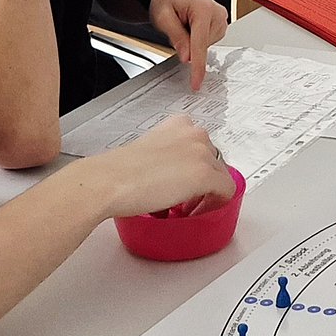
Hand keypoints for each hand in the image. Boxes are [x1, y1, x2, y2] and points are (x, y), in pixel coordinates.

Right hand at [90, 114, 235, 216]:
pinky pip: (226, 192)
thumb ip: (165, 154)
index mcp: (178, 124)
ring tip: (188, 207)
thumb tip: (171, 173)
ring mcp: (202, 153)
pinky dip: (215, 204)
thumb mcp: (147, 151)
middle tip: (186, 197)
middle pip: (214, 161)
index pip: (201, 146)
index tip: (186, 180)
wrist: (109, 181)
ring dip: (207, 193)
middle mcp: (194, 133)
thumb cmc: (118, 171)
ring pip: (221, 176)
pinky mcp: (206, 175)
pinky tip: (197, 211)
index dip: (195, 167)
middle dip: (202, 181)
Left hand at [146, 0, 228, 89]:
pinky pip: (208, 42)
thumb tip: (187, 57)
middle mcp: (217, 13)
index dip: (197, 67)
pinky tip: (191, 26)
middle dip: (187, 45)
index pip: (200, 44)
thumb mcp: (162, 17)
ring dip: (192, 41)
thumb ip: (176, 37)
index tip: (196, 83)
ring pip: (206, 46)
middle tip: (176, 26)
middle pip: (203, 46)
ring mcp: (221, 18)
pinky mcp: (222, 23)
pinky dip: (198, 39)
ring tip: (184, 23)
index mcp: (203, 9)